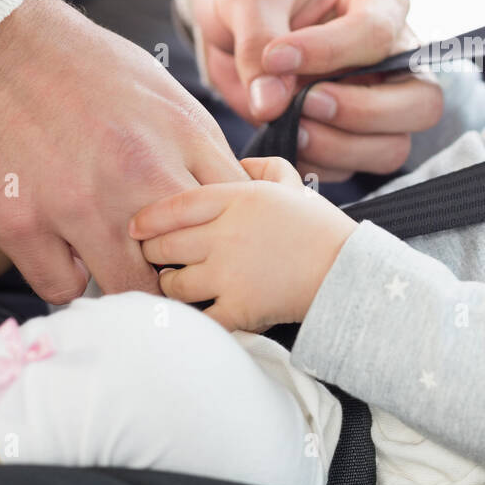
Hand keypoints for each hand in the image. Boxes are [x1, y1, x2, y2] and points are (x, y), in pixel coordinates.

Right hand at [0, 0, 246, 303]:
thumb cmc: (78, 63)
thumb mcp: (160, 89)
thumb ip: (199, 146)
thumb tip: (233, 194)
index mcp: (182, 135)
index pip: (235, 214)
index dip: (227, 236)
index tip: (212, 244)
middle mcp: (137, 172)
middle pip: (191, 261)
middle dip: (185, 272)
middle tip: (167, 269)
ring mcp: (77, 202)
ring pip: (130, 289)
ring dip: (126, 283)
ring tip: (116, 265)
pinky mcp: (19, 222)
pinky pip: (62, 287)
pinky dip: (65, 277)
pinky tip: (63, 253)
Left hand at [130, 156, 357, 331]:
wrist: (348, 272)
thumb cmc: (320, 228)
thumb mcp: (292, 184)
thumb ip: (262, 168)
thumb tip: (239, 164)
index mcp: (239, 199)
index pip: (175, 206)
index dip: (147, 218)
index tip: (135, 227)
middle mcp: (228, 234)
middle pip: (165, 246)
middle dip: (153, 253)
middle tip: (155, 257)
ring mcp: (230, 274)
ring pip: (174, 284)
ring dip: (171, 285)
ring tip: (176, 284)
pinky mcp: (239, 309)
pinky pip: (198, 317)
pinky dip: (190, 319)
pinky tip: (191, 315)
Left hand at [192, 0, 442, 181]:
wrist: (230, 20)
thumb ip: (257, 41)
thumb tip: (272, 103)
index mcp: (379, 1)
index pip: (377, 34)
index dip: (328, 52)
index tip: (274, 57)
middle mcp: (393, 56)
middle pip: (421, 102)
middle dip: (362, 112)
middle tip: (306, 103)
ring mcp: (378, 101)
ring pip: (393, 146)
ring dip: (339, 147)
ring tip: (290, 126)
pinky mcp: (351, 137)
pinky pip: (351, 168)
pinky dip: (316, 163)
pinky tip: (284, 138)